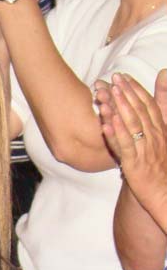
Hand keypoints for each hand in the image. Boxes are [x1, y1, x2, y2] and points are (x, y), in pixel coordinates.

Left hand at [98, 71, 166, 223]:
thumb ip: (160, 119)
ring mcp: (145, 150)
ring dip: (120, 108)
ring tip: (109, 93)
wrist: (164, 193)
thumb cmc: (160, 165)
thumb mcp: (162, 140)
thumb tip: (160, 101)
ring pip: (132, 125)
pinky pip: (126, 146)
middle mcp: (154, 137)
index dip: (137, 90)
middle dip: (127, 93)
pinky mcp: (135, 164)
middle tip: (115, 77)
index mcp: (160, 131)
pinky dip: (117, 134)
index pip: (149, 106)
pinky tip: (107, 123)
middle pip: (140, 111)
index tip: (125, 76)